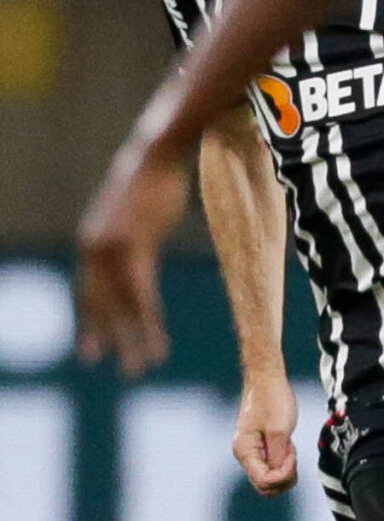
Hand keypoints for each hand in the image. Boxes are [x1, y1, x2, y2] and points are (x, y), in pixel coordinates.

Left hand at [75, 131, 188, 375]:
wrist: (155, 153)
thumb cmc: (153, 179)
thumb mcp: (134, 215)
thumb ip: (131, 238)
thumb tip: (137, 246)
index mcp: (92, 244)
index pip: (88, 293)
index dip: (91, 324)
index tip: (93, 351)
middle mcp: (93, 251)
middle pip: (99, 306)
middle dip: (109, 340)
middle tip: (119, 368)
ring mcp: (111, 251)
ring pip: (120, 308)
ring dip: (133, 340)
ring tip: (143, 366)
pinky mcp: (133, 248)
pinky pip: (141, 296)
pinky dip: (150, 323)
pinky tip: (159, 343)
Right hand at [234, 374, 298, 495]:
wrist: (267, 379)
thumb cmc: (273, 399)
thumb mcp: (280, 430)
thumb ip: (278, 457)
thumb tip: (277, 476)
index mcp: (245, 452)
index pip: (264, 481)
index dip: (283, 474)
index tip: (292, 454)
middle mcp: (245, 455)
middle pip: (265, 485)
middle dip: (284, 475)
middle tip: (291, 452)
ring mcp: (252, 452)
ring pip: (270, 477)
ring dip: (285, 468)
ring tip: (289, 446)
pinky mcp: (260, 447)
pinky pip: (272, 465)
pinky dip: (284, 461)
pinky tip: (288, 445)